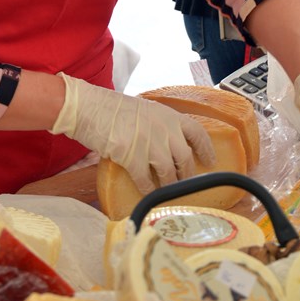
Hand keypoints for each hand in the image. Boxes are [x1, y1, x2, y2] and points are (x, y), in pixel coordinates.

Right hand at [51, 73, 215, 192]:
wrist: (89, 107)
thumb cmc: (111, 108)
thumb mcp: (143, 109)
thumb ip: (158, 125)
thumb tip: (167, 144)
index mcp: (168, 115)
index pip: (197, 132)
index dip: (206, 149)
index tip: (210, 160)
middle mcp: (164, 130)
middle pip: (185, 159)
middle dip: (187, 175)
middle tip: (186, 183)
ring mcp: (150, 144)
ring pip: (169, 174)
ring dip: (169, 186)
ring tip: (167, 192)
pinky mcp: (133, 158)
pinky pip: (146, 180)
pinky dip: (148, 189)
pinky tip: (147, 193)